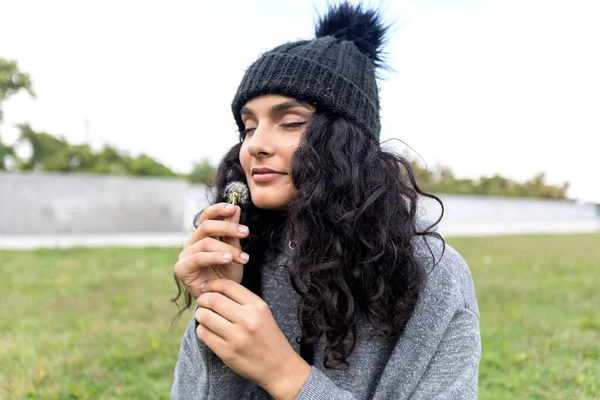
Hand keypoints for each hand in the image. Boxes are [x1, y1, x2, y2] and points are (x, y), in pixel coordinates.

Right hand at [174, 203, 249, 298]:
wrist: (222, 299)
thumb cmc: (227, 275)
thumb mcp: (234, 250)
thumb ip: (233, 232)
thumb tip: (235, 208)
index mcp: (202, 235)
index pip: (206, 216)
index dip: (218, 210)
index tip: (234, 208)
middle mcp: (191, 243)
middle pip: (206, 226)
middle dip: (228, 227)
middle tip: (246, 232)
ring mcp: (185, 255)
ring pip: (205, 242)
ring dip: (227, 248)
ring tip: (243, 257)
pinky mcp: (182, 268)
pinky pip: (198, 258)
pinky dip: (214, 257)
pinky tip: (228, 259)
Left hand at [195, 279, 310, 399]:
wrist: (279, 367)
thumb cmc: (269, 338)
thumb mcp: (262, 313)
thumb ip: (242, 302)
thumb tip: (214, 292)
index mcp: (257, 306)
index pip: (228, 286)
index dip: (213, 284)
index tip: (206, 287)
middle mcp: (247, 319)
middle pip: (213, 300)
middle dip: (202, 299)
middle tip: (201, 302)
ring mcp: (236, 336)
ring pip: (205, 316)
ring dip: (200, 314)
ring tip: (202, 316)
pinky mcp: (227, 352)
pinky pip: (204, 334)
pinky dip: (201, 330)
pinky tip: (206, 330)